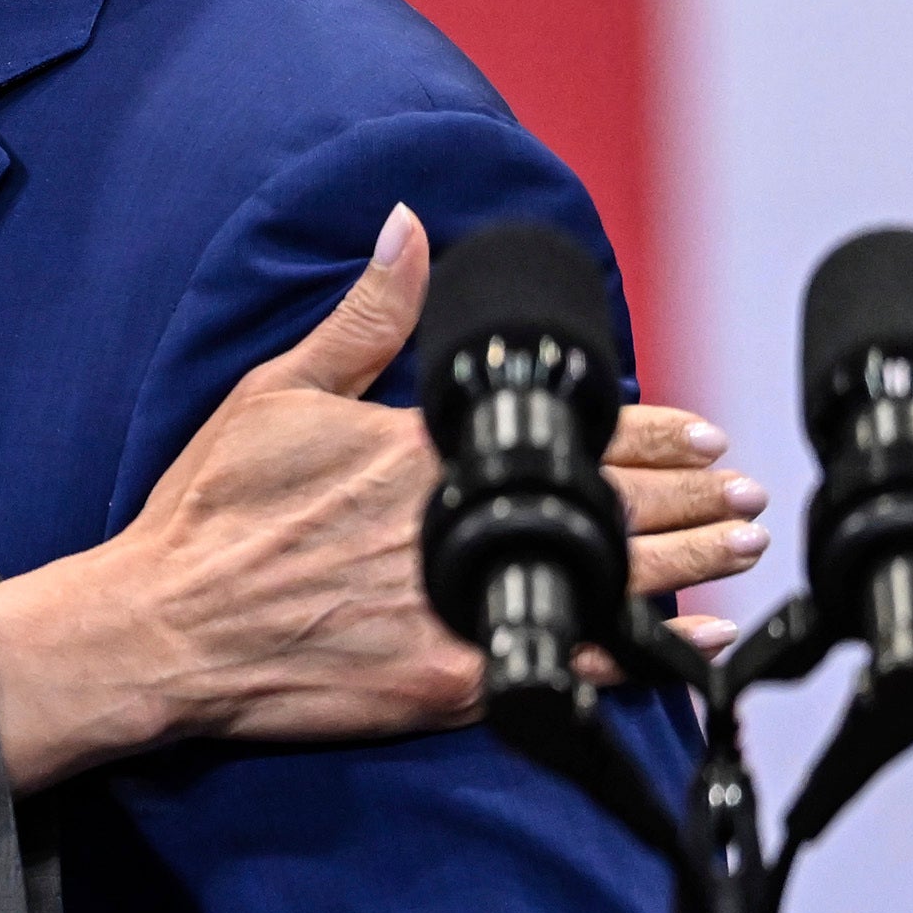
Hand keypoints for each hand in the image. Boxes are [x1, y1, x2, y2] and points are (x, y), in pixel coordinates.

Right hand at [0, 206, 767, 785]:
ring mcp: (454, 611)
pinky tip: (688, 653)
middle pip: (606, 508)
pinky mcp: (445, 683)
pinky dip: (638, 662)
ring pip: (602, 585)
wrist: (163, 627)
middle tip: (748, 494)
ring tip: (741, 552)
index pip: (568, 434)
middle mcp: (451, 529)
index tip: (703, 432)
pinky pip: (565, 669)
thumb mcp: (275, 391)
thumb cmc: (209, 513)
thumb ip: (362, 317)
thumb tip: (409, 229)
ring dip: (687, 567)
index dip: (650, 432)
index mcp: (419, 453)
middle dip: (693, 499)